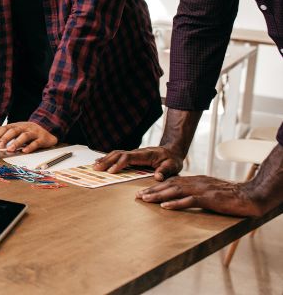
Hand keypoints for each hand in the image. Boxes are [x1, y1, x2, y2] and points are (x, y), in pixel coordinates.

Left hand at [0, 121, 56, 152]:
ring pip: (25, 136)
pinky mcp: (42, 139)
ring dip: (16, 143)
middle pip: (14, 131)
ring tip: (10, 149)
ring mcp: (34, 132)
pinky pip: (36, 143)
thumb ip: (4, 132)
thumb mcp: (16, 130)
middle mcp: (25, 127)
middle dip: (5, 138)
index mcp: (17, 125)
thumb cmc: (29, 131)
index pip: (6, 128)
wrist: (48, 130)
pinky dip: (30, 147)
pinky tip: (25, 151)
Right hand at [93, 146, 184, 180]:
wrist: (171, 151)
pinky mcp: (131, 156)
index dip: (119, 164)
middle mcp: (136, 152)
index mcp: (145, 155)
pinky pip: (117, 155)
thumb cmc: (171, 159)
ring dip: (105, 159)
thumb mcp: (172, 166)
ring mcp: (133, 153)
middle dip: (107, 161)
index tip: (111, 171)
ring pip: (115, 154)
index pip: (128, 157)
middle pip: (118, 154)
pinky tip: (100, 162)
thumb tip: (157, 177)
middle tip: (96, 169)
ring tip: (94, 166)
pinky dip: (107, 158)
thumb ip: (165, 171)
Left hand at [136, 175, 264, 216]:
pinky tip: (165, 206)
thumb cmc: (229, 195)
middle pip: (169, 185)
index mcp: (195, 180)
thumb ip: (196, 191)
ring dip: (159, 196)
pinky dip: (176, 203)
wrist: (248, 195)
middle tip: (138, 196)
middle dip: (152, 190)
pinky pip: (189, 201)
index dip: (157, 186)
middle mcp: (195, 182)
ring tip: (146, 200)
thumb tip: (183, 196)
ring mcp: (201, 190)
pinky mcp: (208, 199)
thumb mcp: (209, 189)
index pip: (172, 182)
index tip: (144, 191)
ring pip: (175, 191)